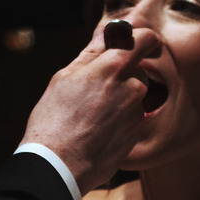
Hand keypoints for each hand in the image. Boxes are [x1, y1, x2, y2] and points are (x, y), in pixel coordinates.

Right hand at [19, 27, 160, 193]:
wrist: (58, 165)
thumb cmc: (54, 120)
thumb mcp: (64, 77)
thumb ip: (91, 54)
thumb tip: (105, 35)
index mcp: (113, 67)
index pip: (145, 39)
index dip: (143, 39)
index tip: (138, 43)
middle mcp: (132, 88)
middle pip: (138, 71)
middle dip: (122, 75)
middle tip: (95, 89)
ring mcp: (136, 114)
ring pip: (134, 96)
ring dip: (120, 100)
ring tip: (91, 115)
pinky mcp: (136, 135)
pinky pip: (131, 119)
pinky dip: (119, 121)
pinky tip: (96, 130)